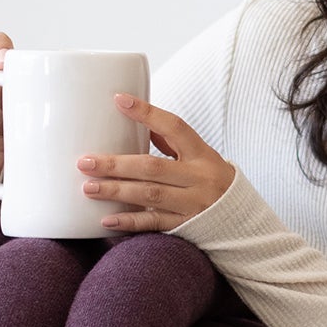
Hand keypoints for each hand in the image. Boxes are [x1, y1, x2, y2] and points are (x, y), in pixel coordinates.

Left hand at [77, 93, 235, 233]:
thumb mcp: (201, 157)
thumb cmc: (213, 181)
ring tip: (88, 187)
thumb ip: (172, 142)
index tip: (119, 100)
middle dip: (116, 164)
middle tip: (84, 161)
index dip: (147, 113)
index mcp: (202, 154)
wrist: (241, 220)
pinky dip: (130, 222)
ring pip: (150, 195)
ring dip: (116, 191)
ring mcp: (193, 204)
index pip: (175, 127)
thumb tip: (140, 123)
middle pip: (153, 167)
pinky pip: (154, 223)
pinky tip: (107, 220)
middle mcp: (199, 178)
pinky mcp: (186, 226)